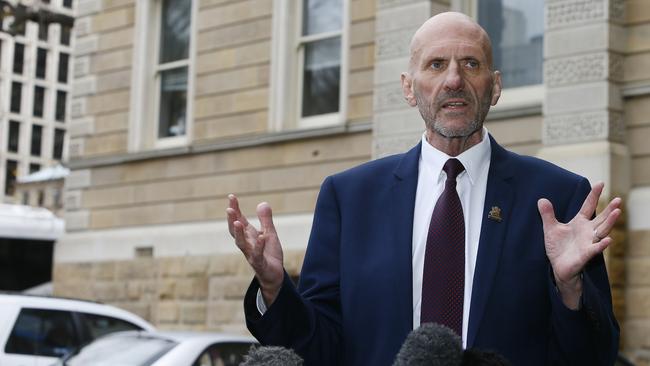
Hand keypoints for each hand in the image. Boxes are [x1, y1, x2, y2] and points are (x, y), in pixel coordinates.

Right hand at [227, 194, 283, 304]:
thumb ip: (266, 220)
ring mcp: (251, 254)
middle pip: (236, 231)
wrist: (274, 275)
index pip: (239, 220)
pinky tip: (261, 237)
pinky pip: (257, 255)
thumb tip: (262, 203)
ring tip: (238, 222)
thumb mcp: (269, 234)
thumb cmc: (269, 254)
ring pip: (241, 244)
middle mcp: (247, 244)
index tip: (231, 196)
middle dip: (232, 220)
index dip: (235, 208)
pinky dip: (258, 246)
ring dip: (239, 233)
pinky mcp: (260, 263)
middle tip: (229, 208)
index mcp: (249, 235)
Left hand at [537, 182, 621, 308]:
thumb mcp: (550, 228)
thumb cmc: (557, 247)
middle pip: (601, 218)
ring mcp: (588, 242)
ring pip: (602, 231)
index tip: (600, 183)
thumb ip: (547, 214)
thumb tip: (541, 199)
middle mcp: (587, 231)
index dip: (594, 195)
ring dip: (610, 222)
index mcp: (579, 223)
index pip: (588, 206)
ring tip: (617, 212)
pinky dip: (602, 244)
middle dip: (610, 209)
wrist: (558, 266)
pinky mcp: (586, 254)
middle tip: (619, 199)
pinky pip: (595, 249)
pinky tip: (608, 239)